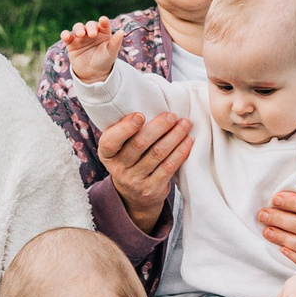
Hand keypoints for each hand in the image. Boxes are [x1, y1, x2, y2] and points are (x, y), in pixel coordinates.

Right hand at [60, 17, 123, 84]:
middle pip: (90, 25)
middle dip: (90, 27)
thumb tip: (122, 32)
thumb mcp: (111, 52)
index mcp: (103, 33)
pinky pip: (66, 36)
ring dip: (78, 28)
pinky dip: (65, 34)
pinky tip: (66, 36)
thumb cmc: (104, 61)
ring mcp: (81, 37)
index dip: (103, 21)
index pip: (104, 24)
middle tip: (92, 34)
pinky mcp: (71, 43)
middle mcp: (92, 32)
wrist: (93, 74)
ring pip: (78, 27)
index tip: (103, 20)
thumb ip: (116, 42)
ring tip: (80, 34)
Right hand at [96, 110, 192, 235]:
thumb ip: (126, 129)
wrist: (133, 195)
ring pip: (157, 154)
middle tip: (172, 115)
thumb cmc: (130, 159)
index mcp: (107, 153)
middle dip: (158, 127)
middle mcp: (118, 168)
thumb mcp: (120, 147)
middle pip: (139, 144)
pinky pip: (168, 167)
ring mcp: (135, 180)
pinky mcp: (151, 189)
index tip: (140, 115)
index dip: (125, 128)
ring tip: (185, 124)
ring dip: (174, 136)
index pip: (111, 141)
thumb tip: (148, 101)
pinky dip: (180, 152)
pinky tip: (188, 141)